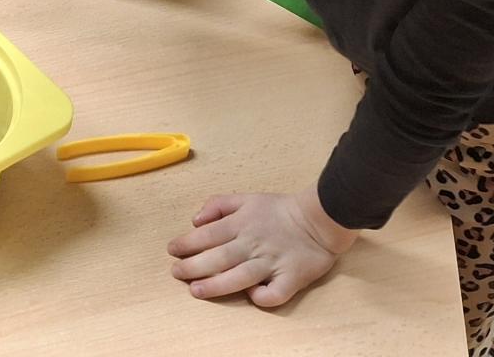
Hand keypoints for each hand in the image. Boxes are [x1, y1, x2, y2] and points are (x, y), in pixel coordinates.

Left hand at [166, 188, 357, 307]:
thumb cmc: (280, 210)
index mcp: (242, 224)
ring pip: (240, 277)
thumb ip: (219, 204)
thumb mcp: (247, 198)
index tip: (173, 251)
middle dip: (193, 266)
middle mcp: (254, 243)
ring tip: (196, 290)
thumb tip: (196, 220)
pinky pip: (275, 293)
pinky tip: (251, 296)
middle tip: (176, 272)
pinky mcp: (292, 277)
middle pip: (219, 257)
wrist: (321, 218)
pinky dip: (262, 296)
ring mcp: (272, 262)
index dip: (187, 243)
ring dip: (216, 284)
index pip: (208, 234)